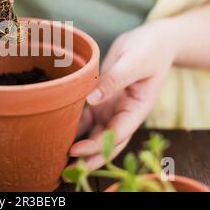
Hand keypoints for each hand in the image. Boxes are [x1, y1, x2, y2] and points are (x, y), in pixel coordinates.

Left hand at [69, 20, 176, 168]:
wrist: (153, 40)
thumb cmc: (150, 49)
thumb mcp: (135, 61)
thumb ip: (115, 80)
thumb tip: (93, 98)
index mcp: (137, 109)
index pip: (118, 134)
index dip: (98, 146)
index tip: (76, 151)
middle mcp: (123, 114)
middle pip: (106, 143)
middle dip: (88, 158)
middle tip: (65, 169)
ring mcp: (111, 109)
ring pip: (93, 134)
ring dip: (78, 146)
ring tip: (56, 157)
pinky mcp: (100, 100)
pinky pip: (85, 117)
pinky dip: (73, 126)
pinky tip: (56, 131)